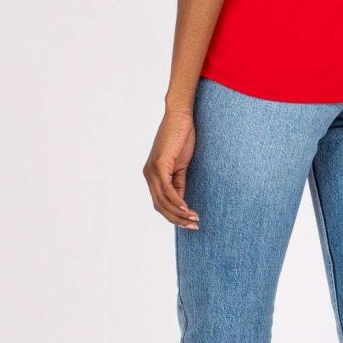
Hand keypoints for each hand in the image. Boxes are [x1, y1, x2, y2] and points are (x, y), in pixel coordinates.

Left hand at [143, 109, 200, 228]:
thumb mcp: (180, 165)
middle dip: (176, 219)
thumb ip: (178, 182)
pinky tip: (186, 208)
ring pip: (163, 200)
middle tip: (194, 226)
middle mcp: (148, 175)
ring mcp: (152, 170)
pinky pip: (167, 189)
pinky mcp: (159, 165)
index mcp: (152, 175)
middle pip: (160, 206)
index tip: (189, 223)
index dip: (173, 216)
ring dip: (178, 213)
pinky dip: (176, 201)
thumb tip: (181, 200)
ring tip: (193, 219)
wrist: (180, 116)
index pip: (160, 203)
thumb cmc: (181, 137)